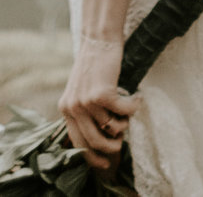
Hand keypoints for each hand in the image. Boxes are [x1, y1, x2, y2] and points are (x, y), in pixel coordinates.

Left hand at [59, 33, 134, 169]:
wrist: (99, 40)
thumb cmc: (95, 65)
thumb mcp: (82, 91)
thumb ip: (86, 113)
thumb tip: (104, 137)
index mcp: (65, 109)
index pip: (77, 143)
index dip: (92, 157)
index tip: (105, 164)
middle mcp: (72, 107)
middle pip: (94, 142)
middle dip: (111, 148)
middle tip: (121, 142)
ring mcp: (86, 101)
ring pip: (113, 127)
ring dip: (125, 121)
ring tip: (128, 108)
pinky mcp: (101, 94)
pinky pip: (125, 112)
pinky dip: (134, 106)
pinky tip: (137, 97)